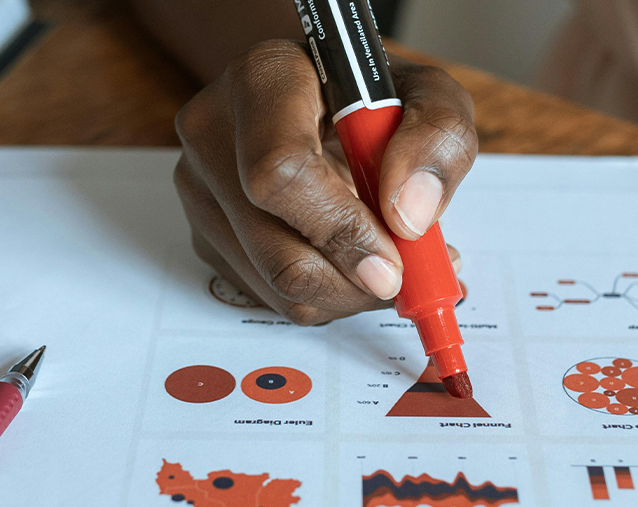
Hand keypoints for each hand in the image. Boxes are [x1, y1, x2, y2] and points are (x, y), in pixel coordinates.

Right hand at [173, 40, 476, 324]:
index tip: (393, 258)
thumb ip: (438, 139)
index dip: (341, 229)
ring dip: (346, 292)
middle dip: (353, 279)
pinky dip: (324, 295)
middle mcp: (212, 132)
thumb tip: (408, 216)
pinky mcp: (203, 234)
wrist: (317, 98)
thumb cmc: (369, 94)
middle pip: (277, 250)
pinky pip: (268, 296)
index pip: (281, 173)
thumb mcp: (427, 95)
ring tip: (385, 257)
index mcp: (262, 78)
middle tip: (405, 272)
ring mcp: (199, 189)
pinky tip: (348, 257)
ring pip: (276, 285)